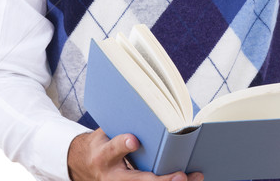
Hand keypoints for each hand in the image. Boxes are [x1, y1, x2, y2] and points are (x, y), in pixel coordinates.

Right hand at [67, 129, 203, 180]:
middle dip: (160, 180)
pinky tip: (189, 177)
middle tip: (180, 176)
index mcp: (103, 155)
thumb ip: (121, 124)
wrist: (86, 164)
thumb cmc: (102, 142)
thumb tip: (146, 106)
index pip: (113, 149)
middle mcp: (113, 176)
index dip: (123, 145)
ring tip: (193, 177)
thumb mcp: (104, 132)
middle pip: (137, 180)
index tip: (134, 140)